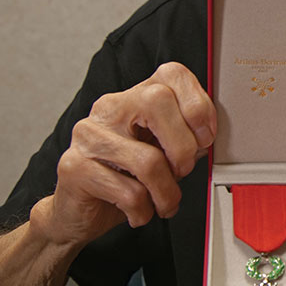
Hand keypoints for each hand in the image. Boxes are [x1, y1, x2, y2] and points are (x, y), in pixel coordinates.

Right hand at [43, 62, 215, 246]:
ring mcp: (89, 135)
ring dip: (167, 192)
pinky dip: (144, 211)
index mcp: (135, 97)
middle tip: (183, 171)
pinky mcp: (74, 167)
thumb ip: (186, 138)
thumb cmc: (126, 179)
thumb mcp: (163, 153)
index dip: (198, 103)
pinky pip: (129, 192)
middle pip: (158, 102)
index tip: (206, 136)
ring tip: (164, 202)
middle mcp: (109, 108)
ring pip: (148, 160)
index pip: (171, 74)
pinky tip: (139, 211)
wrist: (78, 211)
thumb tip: (210, 137)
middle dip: (184, 146)